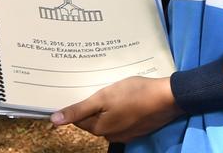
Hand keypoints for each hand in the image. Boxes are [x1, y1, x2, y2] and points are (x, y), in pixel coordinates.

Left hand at [51, 75, 180, 141]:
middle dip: (95, 106)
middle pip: (94, 119)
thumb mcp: (103, 97)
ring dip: (109, 108)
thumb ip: (79, 109)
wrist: (168, 98)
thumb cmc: (134, 94)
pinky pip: (124, 120)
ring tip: (116, 91)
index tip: (83, 90)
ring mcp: (126, 133)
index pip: (79, 118)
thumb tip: (54, 120)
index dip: (79, 104)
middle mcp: (110, 135)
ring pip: (110, 119)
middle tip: (101, 87)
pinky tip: (129, 99)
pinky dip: (123, 111)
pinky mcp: (138, 128)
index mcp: (98, 128)